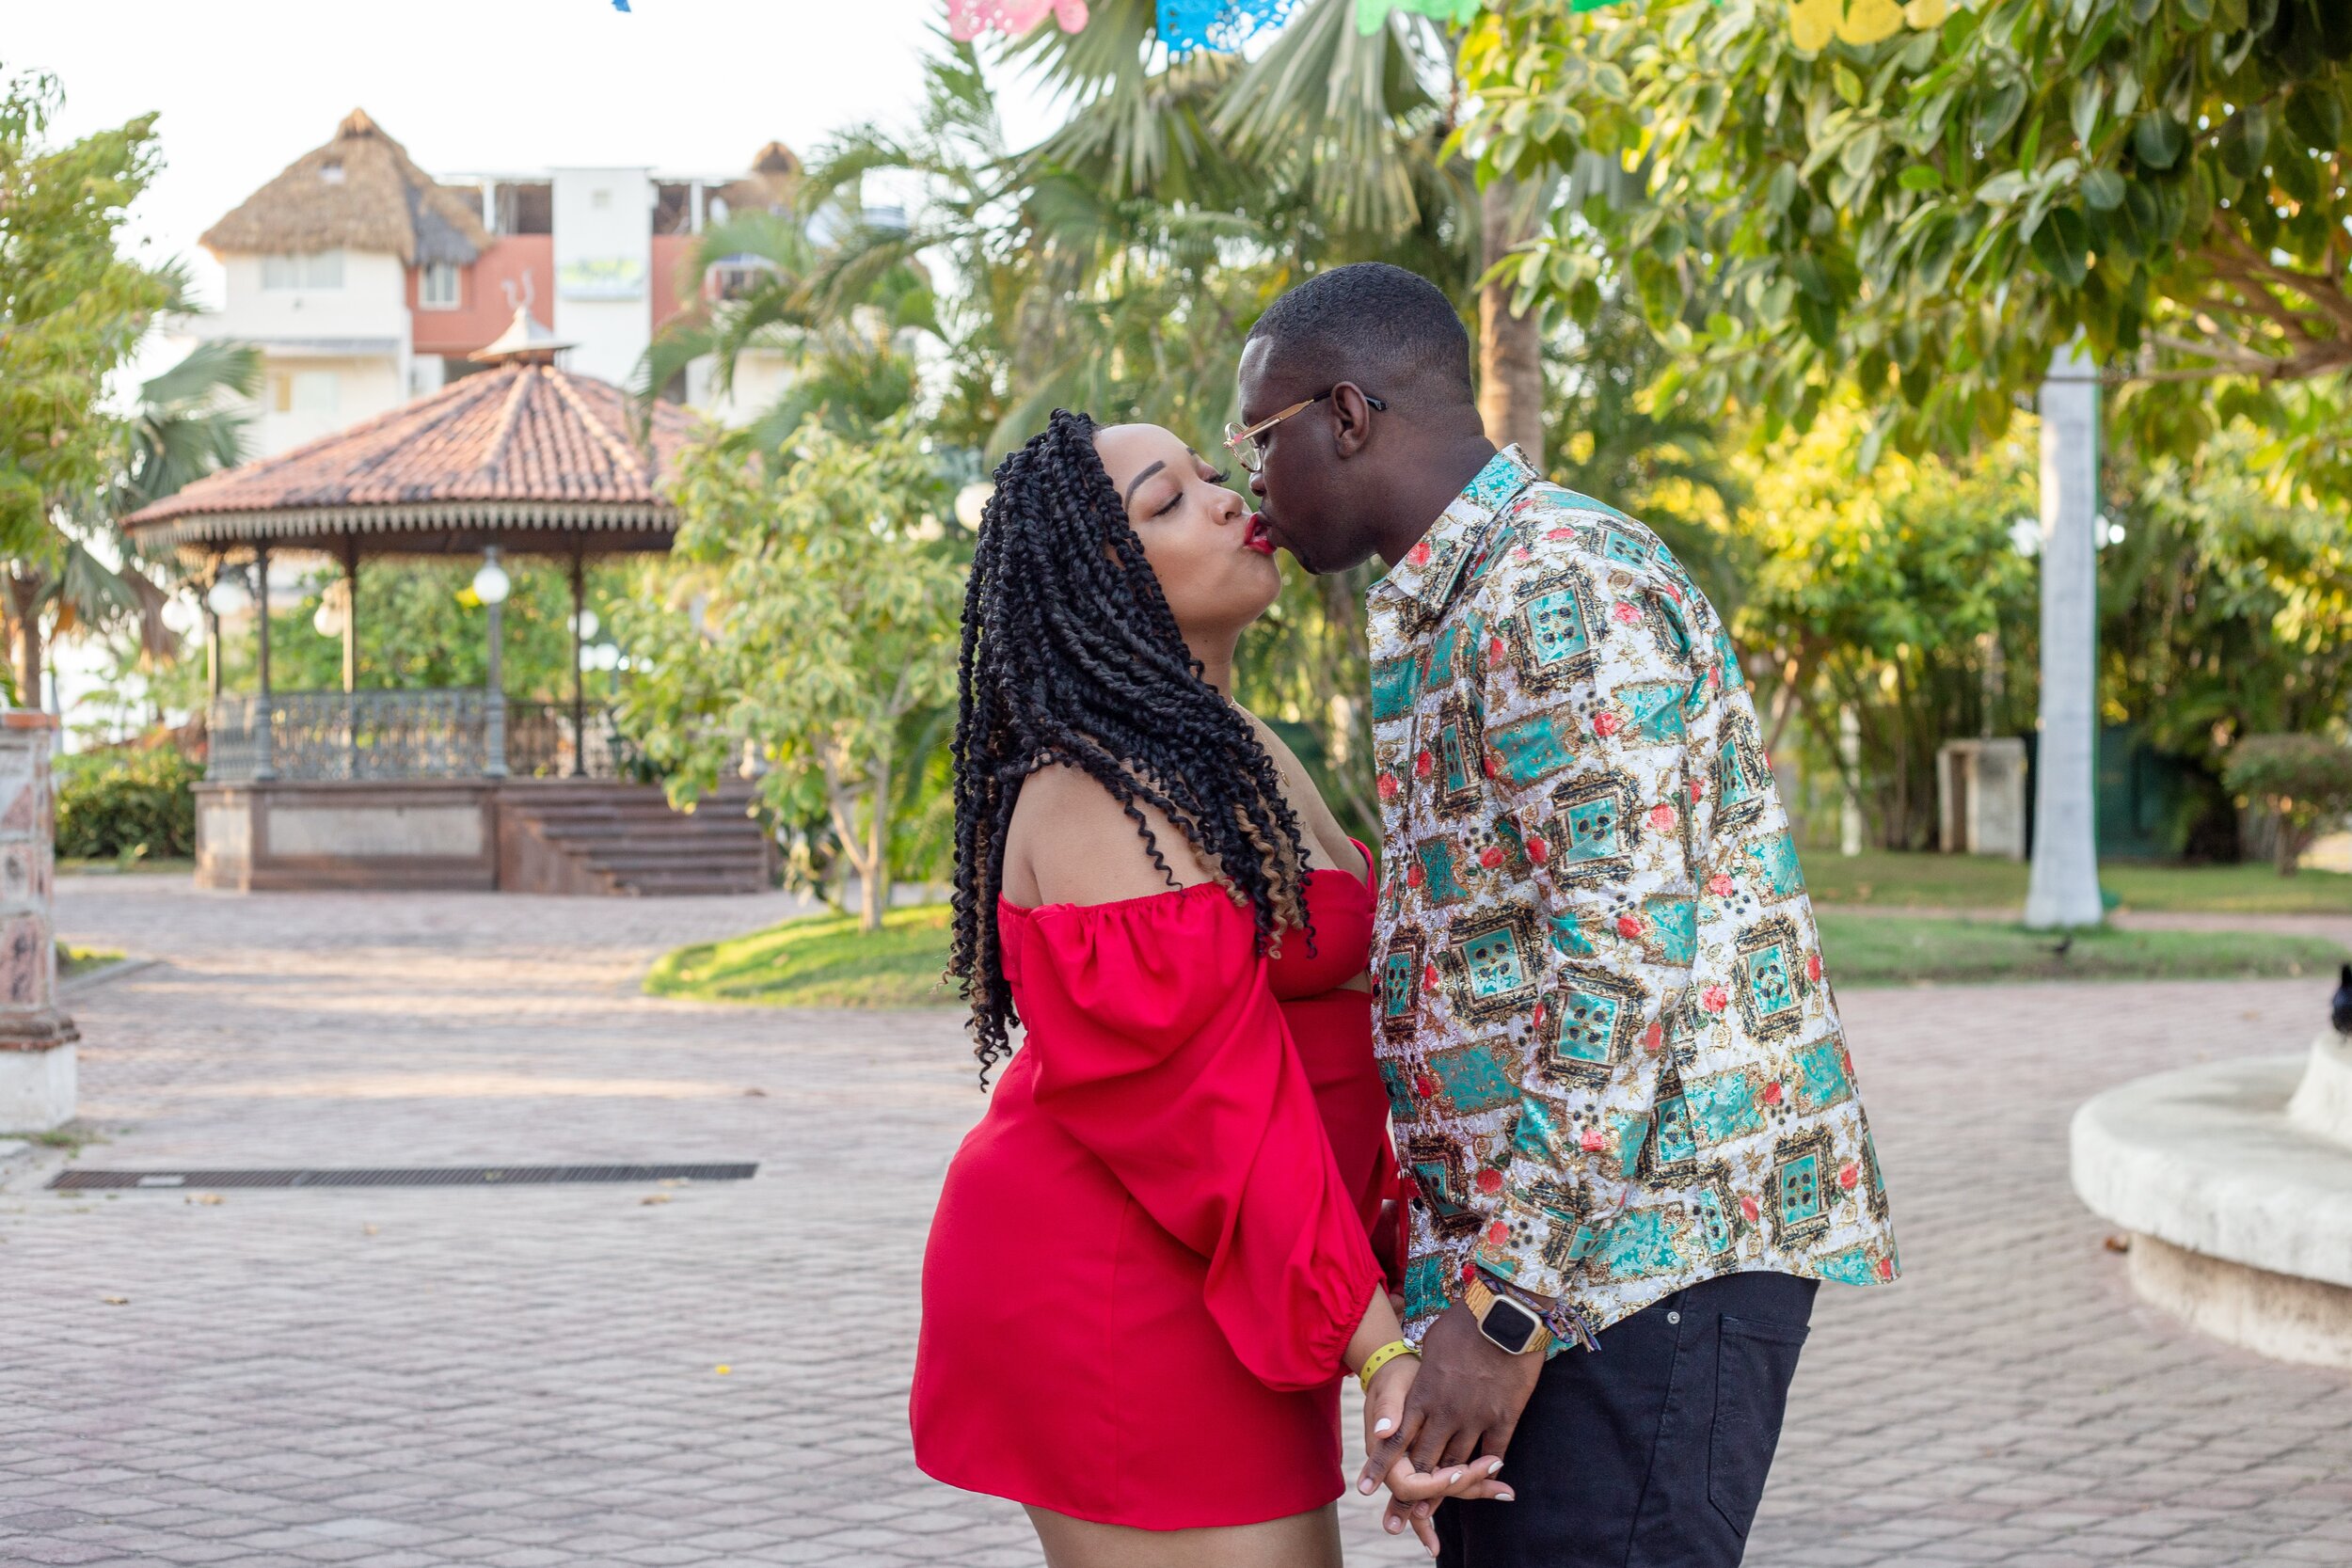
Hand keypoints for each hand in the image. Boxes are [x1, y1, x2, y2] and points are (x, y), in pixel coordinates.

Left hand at [1357, 1300, 1544, 1518]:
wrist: (1504, 1313)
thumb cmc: (1464, 1323)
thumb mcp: (1430, 1344)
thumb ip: (1421, 1375)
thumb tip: (1414, 1386)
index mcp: (1422, 1395)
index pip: (1396, 1438)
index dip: (1381, 1465)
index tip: (1367, 1488)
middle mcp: (1445, 1413)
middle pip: (1425, 1460)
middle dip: (1411, 1491)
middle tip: (1400, 1516)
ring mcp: (1476, 1417)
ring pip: (1457, 1463)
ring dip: (1447, 1489)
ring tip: (1434, 1513)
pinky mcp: (1504, 1416)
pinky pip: (1495, 1451)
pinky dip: (1489, 1467)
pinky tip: (1487, 1479)